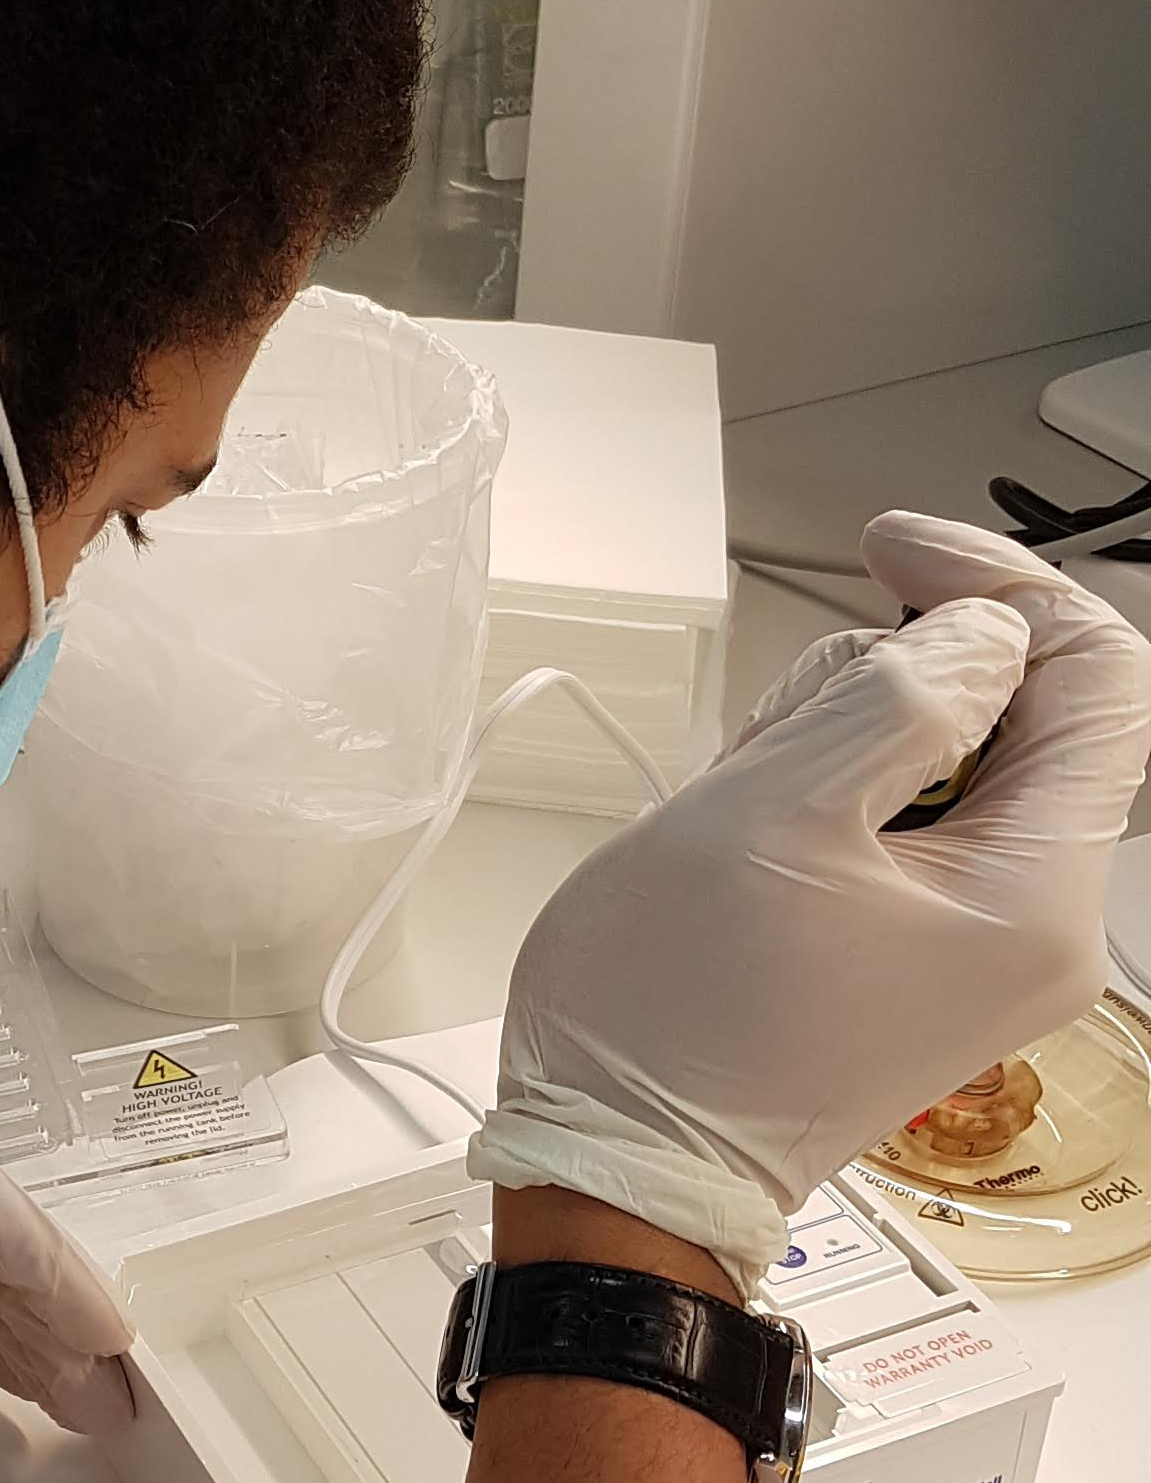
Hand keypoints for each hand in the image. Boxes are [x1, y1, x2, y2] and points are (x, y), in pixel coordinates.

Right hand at [470, 511, 1150, 1292]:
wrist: (614, 1161)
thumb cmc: (671, 1017)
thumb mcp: (773, 809)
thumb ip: (897, 695)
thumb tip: (985, 633)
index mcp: (1033, 895)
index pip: (1096, 680)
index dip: (997, 587)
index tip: (888, 550)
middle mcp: (1030, 929)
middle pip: (1022, 721)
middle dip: (891, 685)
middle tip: (781, 727)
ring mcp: (971, 950)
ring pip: (947, 768)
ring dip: (841, 745)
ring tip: (744, 804)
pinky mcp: (911, 960)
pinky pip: (901, 831)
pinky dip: (826, 800)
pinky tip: (748, 838)